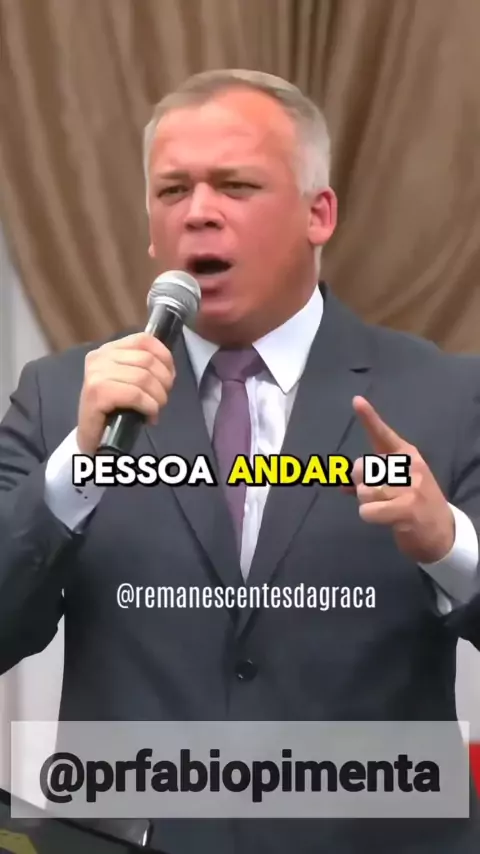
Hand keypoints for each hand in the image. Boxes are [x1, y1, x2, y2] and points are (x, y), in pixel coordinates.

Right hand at [77, 332, 175, 454]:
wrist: (91, 437)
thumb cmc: (113, 409)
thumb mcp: (129, 381)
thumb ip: (143, 368)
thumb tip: (169, 368)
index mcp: (108, 350)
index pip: (144, 340)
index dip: (165, 357)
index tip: (170, 376)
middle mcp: (99, 357)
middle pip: (147, 360)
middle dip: (164, 382)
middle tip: (162, 399)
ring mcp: (96, 374)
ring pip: (143, 378)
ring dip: (158, 397)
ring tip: (155, 409)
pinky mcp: (97, 393)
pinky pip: (135, 395)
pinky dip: (149, 406)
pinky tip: (149, 415)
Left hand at [345, 395, 454, 563]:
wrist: (442, 532)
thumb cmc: (414, 504)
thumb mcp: (396, 485)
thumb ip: (369, 479)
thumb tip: (342, 481)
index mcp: (407, 456)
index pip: (383, 435)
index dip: (369, 418)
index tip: (356, 401)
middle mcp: (409, 467)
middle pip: (362, 468)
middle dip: (362, 484)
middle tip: (381, 496)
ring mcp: (410, 487)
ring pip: (363, 491)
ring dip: (367, 503)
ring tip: (387, 508)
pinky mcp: (407, 509)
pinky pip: (367, 510)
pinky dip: (369, 516)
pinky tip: (386, 519)